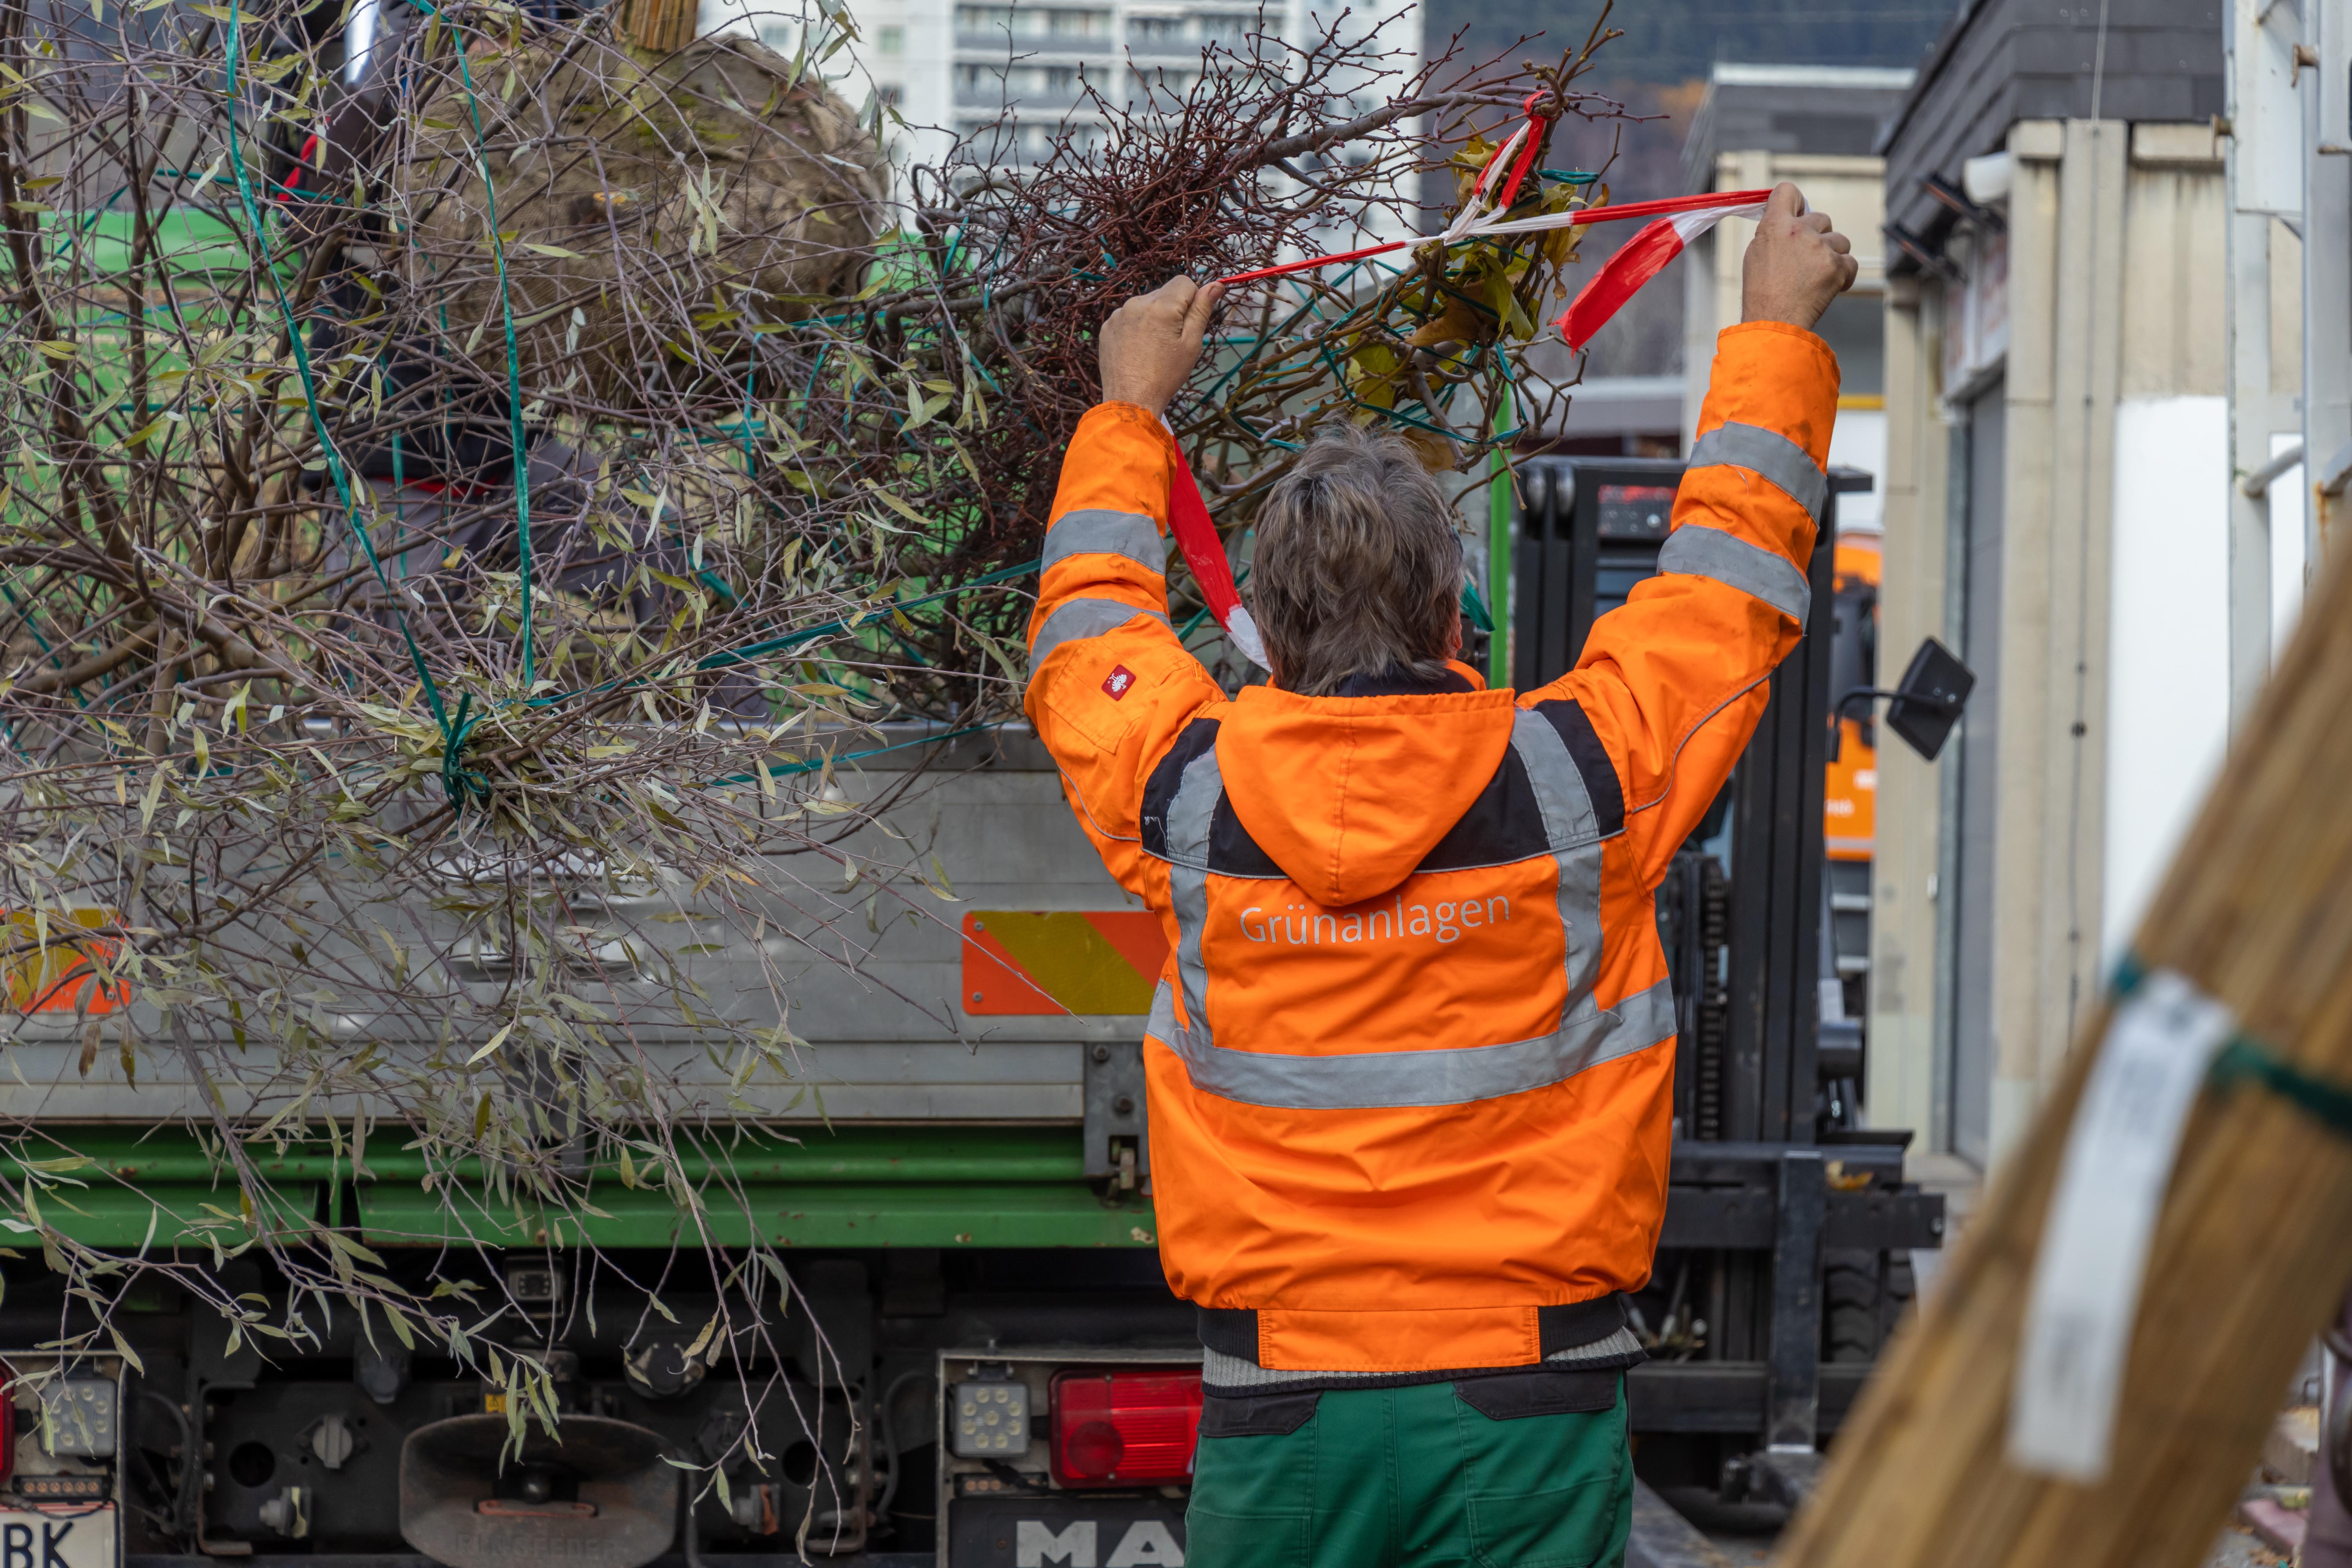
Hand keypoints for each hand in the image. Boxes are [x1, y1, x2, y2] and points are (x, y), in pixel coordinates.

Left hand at [1099, 275, 1223, 416]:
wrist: (1131, 400)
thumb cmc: (1166, 375)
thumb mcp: (1191, 344)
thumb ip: (1202, 310)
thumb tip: (1216, 284)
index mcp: (1161, 305)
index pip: (1184, 283)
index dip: (1192, 301)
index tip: (1188, 324)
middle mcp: (1137, 302)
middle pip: (1164, 294)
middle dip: (1172, 311)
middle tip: (1171, 341)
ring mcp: (1119, 314)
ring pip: (1146, 305)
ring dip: (1153, 318)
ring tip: (1153, 347)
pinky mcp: (1107, 327)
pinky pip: (1128, 317)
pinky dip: (1136, 327)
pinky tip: (1137, 349)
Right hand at [1740, 183, 1856, 331]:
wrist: (1774, 321)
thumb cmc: (1762, 292)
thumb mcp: (1756, 253)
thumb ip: (1774, 231)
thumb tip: (1788, 220)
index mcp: (1775, 224)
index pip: (1788, 191)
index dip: (1795, 201)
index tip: (1797, 213)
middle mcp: (1799, 230)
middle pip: (1822, 218)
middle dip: (1818, 235)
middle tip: (1806, 259)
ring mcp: (1820, 247)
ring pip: (1840, 241)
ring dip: (1832, 255)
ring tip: (1817, 276)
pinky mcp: (1837, 266)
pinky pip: (1850, 262)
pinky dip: (1843, 274)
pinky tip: (1828, 285)